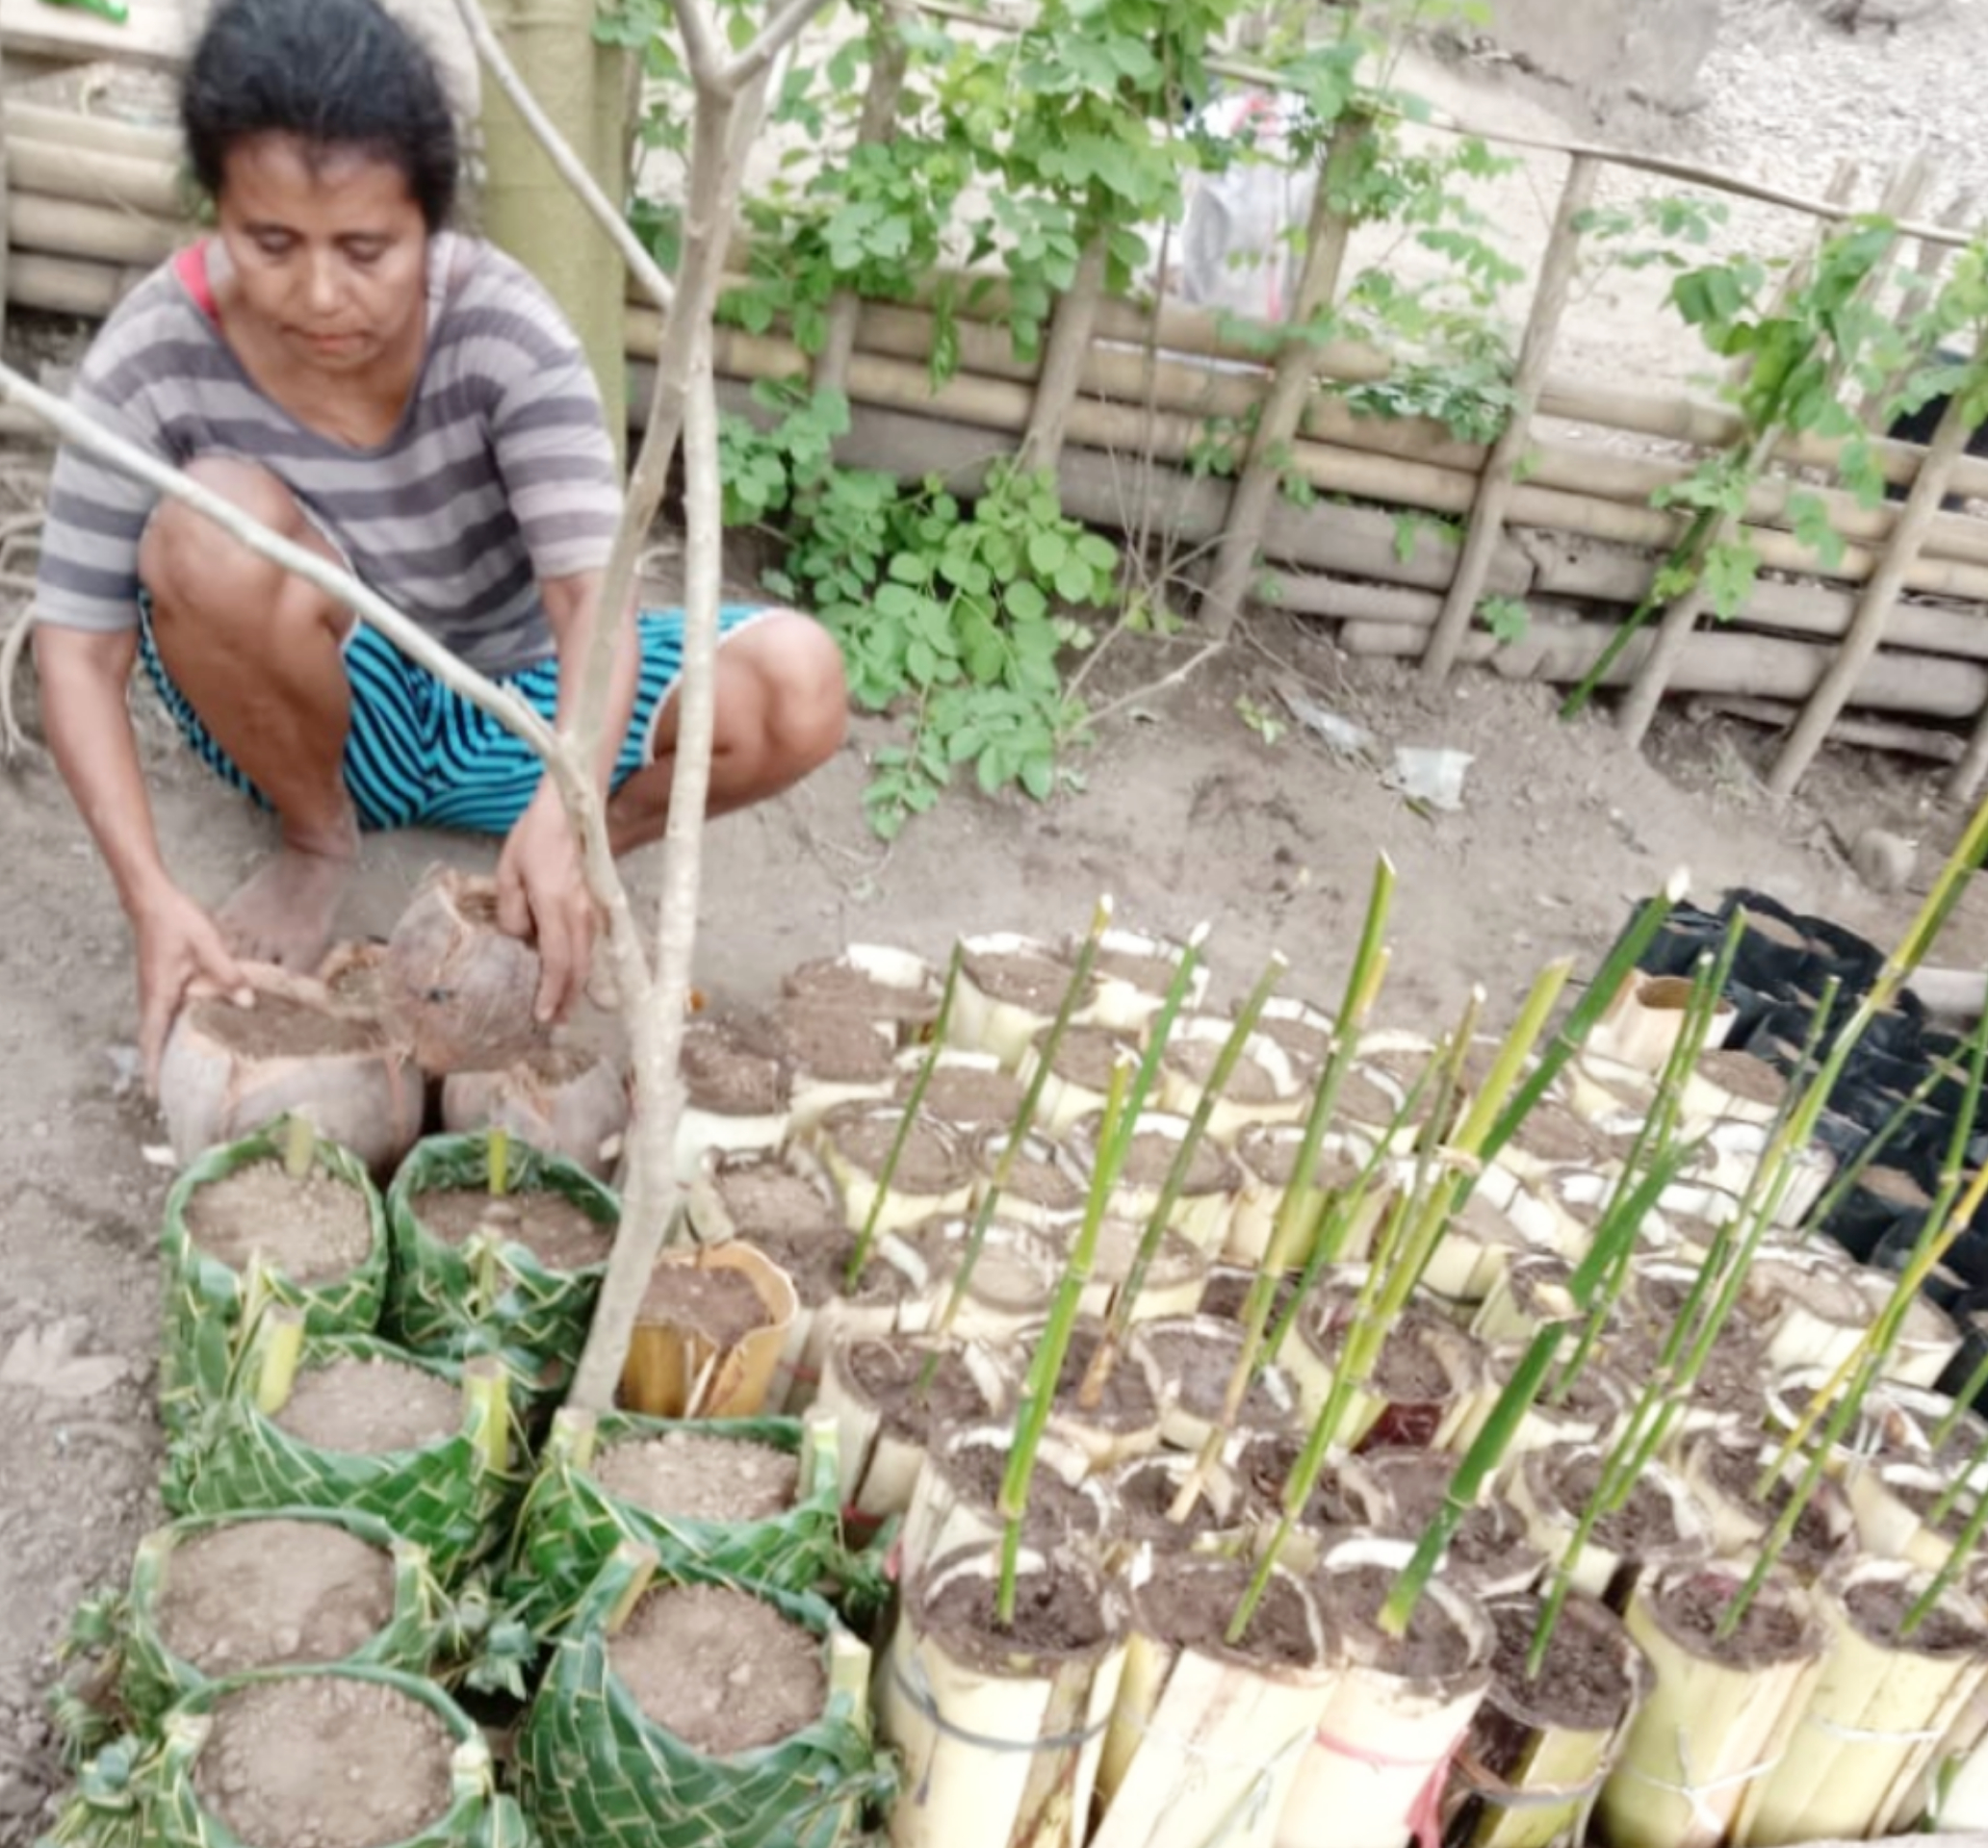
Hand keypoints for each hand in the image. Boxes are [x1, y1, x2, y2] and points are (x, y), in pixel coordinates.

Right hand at [136, 884, 253, 1092]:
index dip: (153, 1068)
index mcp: (159, 994)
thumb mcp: (208, 945)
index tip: (155, 1095)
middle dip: (163, 1067)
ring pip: (162, 1028)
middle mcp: (152, 997)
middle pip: (155, 1040)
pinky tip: (199, 1034)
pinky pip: (168, 1013)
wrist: (152, 899)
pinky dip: (177, 1029)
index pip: (151, 1039)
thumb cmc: (176, 921)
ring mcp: (156, 990)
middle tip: (177, 1094)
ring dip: (170, 1049)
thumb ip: (228, 974)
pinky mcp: (162, 982)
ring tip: (189, 1074)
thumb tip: (247, 1002)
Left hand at [496, 792, 596, 1024]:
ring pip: (589, 957)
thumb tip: (520, 937)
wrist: (574, 807)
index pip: (557, 961)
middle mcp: (581, 914)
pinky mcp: (599, 903)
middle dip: (567, 999)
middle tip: (554, 1022)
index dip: (550, 992)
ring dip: (577, 985)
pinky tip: (573, 971)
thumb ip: (511, 910)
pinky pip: (591, 943)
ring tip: (564, 1005)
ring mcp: (594, 909)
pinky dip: (582, 964)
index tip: (540, 1015)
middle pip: (578, 968)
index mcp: (556, 906)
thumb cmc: (537, 834)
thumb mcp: (509, 870)